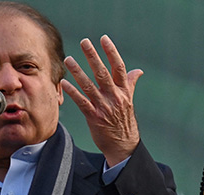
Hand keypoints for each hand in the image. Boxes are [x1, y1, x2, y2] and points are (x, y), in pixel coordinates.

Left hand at [61, 35, 142, 166]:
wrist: (124, 146)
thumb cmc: (125, 122)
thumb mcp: (130, 101)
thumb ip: (130, 84)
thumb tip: (139, 71)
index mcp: (124, 92)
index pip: (119, 68)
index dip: (111, 52)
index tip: (104, 38)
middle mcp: (115, 97)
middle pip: (103, 73)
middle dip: (93, 57)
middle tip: (84, 42)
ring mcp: (104, 107)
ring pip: (89, 86)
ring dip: (78, 72)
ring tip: (69, 59)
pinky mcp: (94, 118)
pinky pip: (82, 102)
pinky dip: (73, 92)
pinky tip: (64, 83)